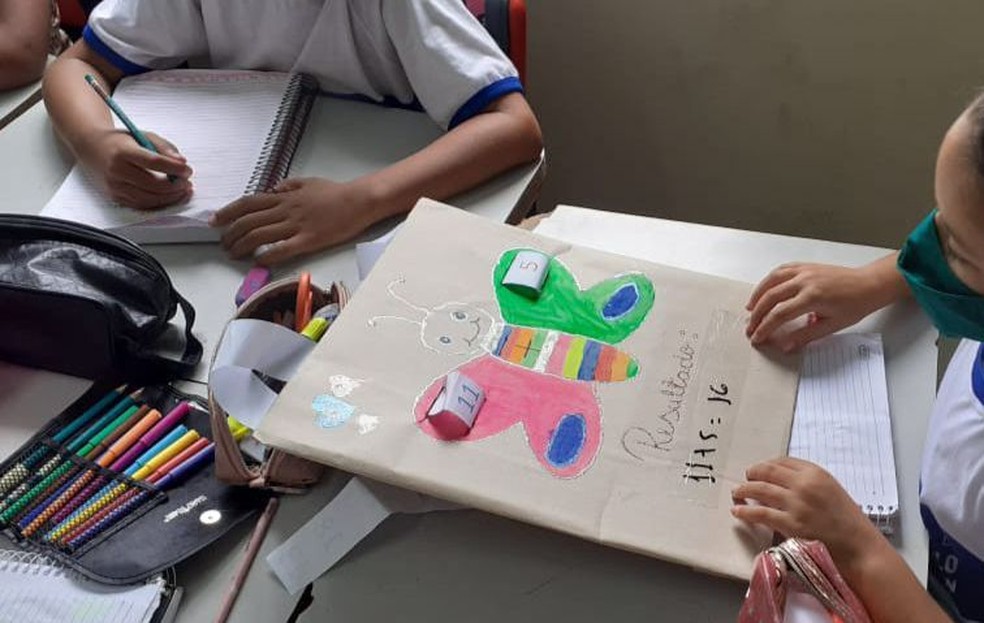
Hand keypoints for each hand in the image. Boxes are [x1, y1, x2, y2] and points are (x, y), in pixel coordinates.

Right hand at [79, 129, 192, 208]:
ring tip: (183, 190)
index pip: (154, 162)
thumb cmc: (121, 142)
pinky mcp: (115, 197)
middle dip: (175, 186)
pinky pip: (141, 205)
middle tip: (187, 182)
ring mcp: (114, 186)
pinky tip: (170, 196)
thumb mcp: (143, 135)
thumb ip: (164, 147)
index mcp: (123, 152)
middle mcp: (116, 170)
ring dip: (170, 197)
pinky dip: (159, 203)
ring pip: (148, 199)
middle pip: (153, 185)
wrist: (92, 148)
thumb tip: (182, 161)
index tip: (187, 169)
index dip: (174, 168)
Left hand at [210, 177, 377, 264]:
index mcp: (285, 196)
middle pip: (249, 221)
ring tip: (233, 254)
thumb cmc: (336, 192)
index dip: (228, 212)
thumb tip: (273, 190)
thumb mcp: (308, 182)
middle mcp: (286, 210)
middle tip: (222, 244)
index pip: (248, 203)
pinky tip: (258, 262)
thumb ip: (289, 186)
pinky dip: (267, 256)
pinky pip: (283, 249)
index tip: (215, 221)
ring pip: (260, 235)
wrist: (359, 201)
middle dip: (230, 233)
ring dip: (242, 246)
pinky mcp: (309, 240)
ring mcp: (297, 225)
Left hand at [731, 457, 881, 570]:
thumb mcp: (831, 490)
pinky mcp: (790, 524)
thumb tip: (782, 480)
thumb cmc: (848, 520)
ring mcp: (796, 504)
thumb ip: (809, 482)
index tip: (759, 469)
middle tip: (745, 478)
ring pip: (760, 489)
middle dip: (752, 474)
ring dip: (744, 490)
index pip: (782, 461)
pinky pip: (760, 513)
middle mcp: (804, 484)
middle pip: (767, 471)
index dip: (766, 464)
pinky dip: (745, 512)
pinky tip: (737, 512)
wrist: (859, 546)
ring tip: (737, 493)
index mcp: (816, 473)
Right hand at [745, 262, 887, 351]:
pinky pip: (781, 270)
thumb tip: (786, 345)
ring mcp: (804, 271)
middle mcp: (805, 281)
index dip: (765, 328)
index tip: (757, 337)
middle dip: (757, 314)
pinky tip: (764, 290)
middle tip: (750, 327)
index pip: (780, 314)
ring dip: (758, 295)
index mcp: (813, 297)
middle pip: (771, 297)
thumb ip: (805, 336)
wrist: (868, 285)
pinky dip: (769, 280)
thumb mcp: (831, 325)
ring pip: (771, 281)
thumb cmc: (855, 304)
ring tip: (750, 308)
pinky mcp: (805, 266)